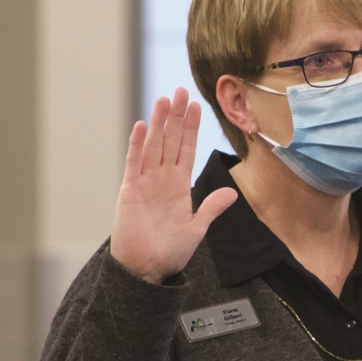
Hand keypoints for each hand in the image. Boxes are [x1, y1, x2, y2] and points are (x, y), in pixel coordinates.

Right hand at [110, 88, 237, 282]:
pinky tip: (141, 126)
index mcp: (180, 185)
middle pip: (170, 140)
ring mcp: (145, 182)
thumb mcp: (196, 229)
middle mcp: (162, 179)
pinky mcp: (129, 191)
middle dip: (176, 116)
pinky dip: (137, 145)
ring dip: (158, 123)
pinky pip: (134, 163)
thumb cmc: (169, 252)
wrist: (146, 270)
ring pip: (153, 146)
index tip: (196, 106)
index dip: (191, 128)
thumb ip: (211, 208)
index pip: (187, 149)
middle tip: (180, 90)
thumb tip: (232, 193)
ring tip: (163, 100)